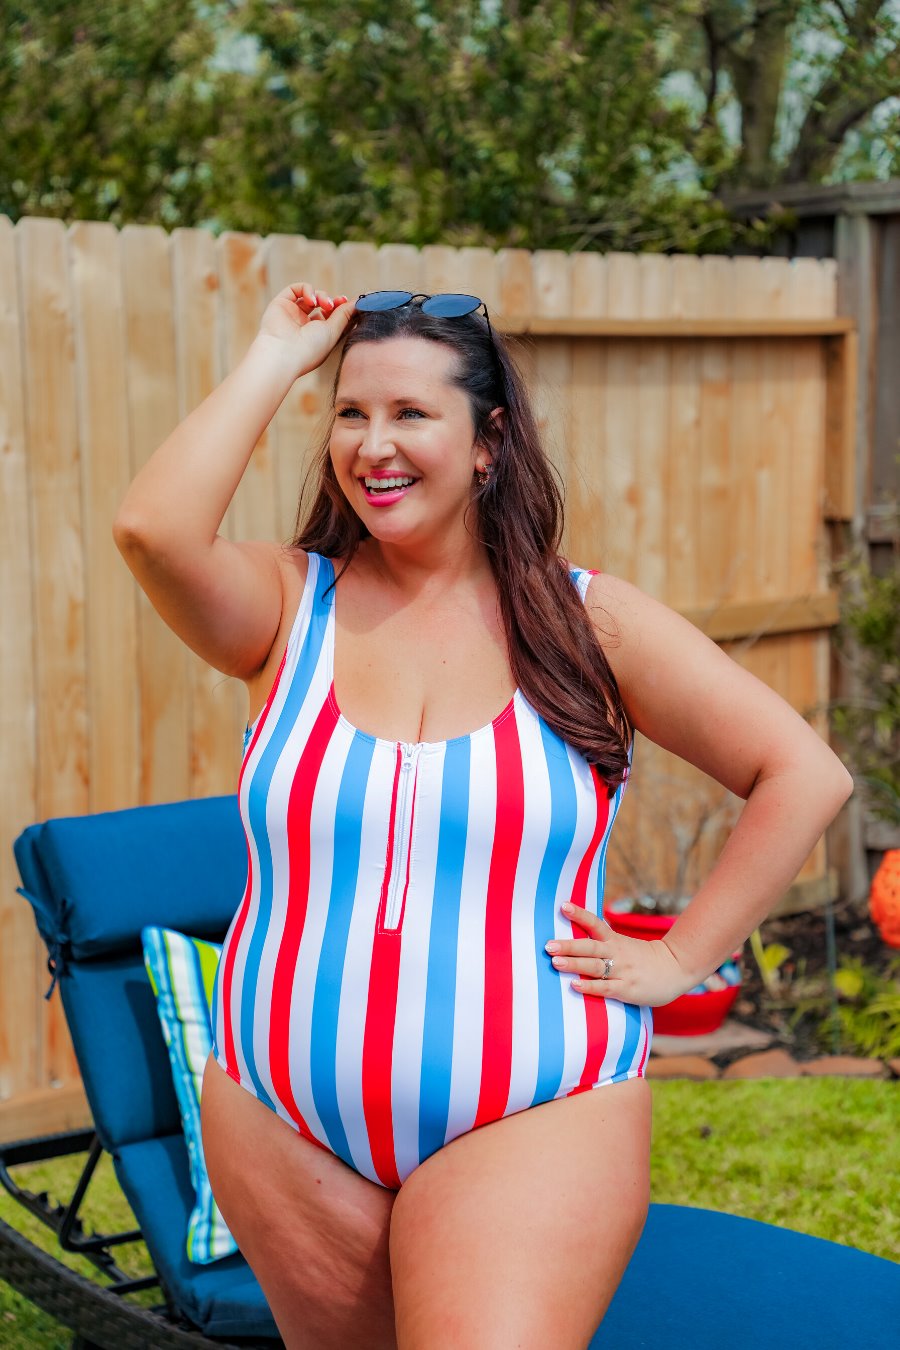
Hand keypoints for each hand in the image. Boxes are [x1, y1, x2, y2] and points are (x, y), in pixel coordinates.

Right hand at [257, 281, 354, 374]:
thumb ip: (345, 315)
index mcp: (318, 337)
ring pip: (312, 296)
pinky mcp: (281, 304)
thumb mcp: (334, 331)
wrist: (282, 353)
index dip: (343, 309)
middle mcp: (305, 327)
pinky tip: (311, 300)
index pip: (334, 318)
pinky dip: (307, 289)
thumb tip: (358, 302)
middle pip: (324, 306)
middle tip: (335, 304)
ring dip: (322, 296)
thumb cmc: (310, 348)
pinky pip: (296, 289)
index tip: (351, 304)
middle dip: (333, 302)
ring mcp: (293, 315)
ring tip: (323, 304)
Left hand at [545, 903, 696, 1005]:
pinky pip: (605, 988)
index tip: (563, 906)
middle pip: (590, 946)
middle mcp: (617, 953)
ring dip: (574, 964)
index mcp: (615, 940)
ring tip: (555, 962)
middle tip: (548, 945)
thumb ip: (603, 941)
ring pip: (594, 966)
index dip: (579, 915)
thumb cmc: (644, 958)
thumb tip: (577, 935)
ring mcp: (621, 971)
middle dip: (568, 945)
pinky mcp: (626, 989)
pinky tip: (575, 986)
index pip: (595, 923)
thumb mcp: (624, 944)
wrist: (675, 969)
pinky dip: (589, 987)